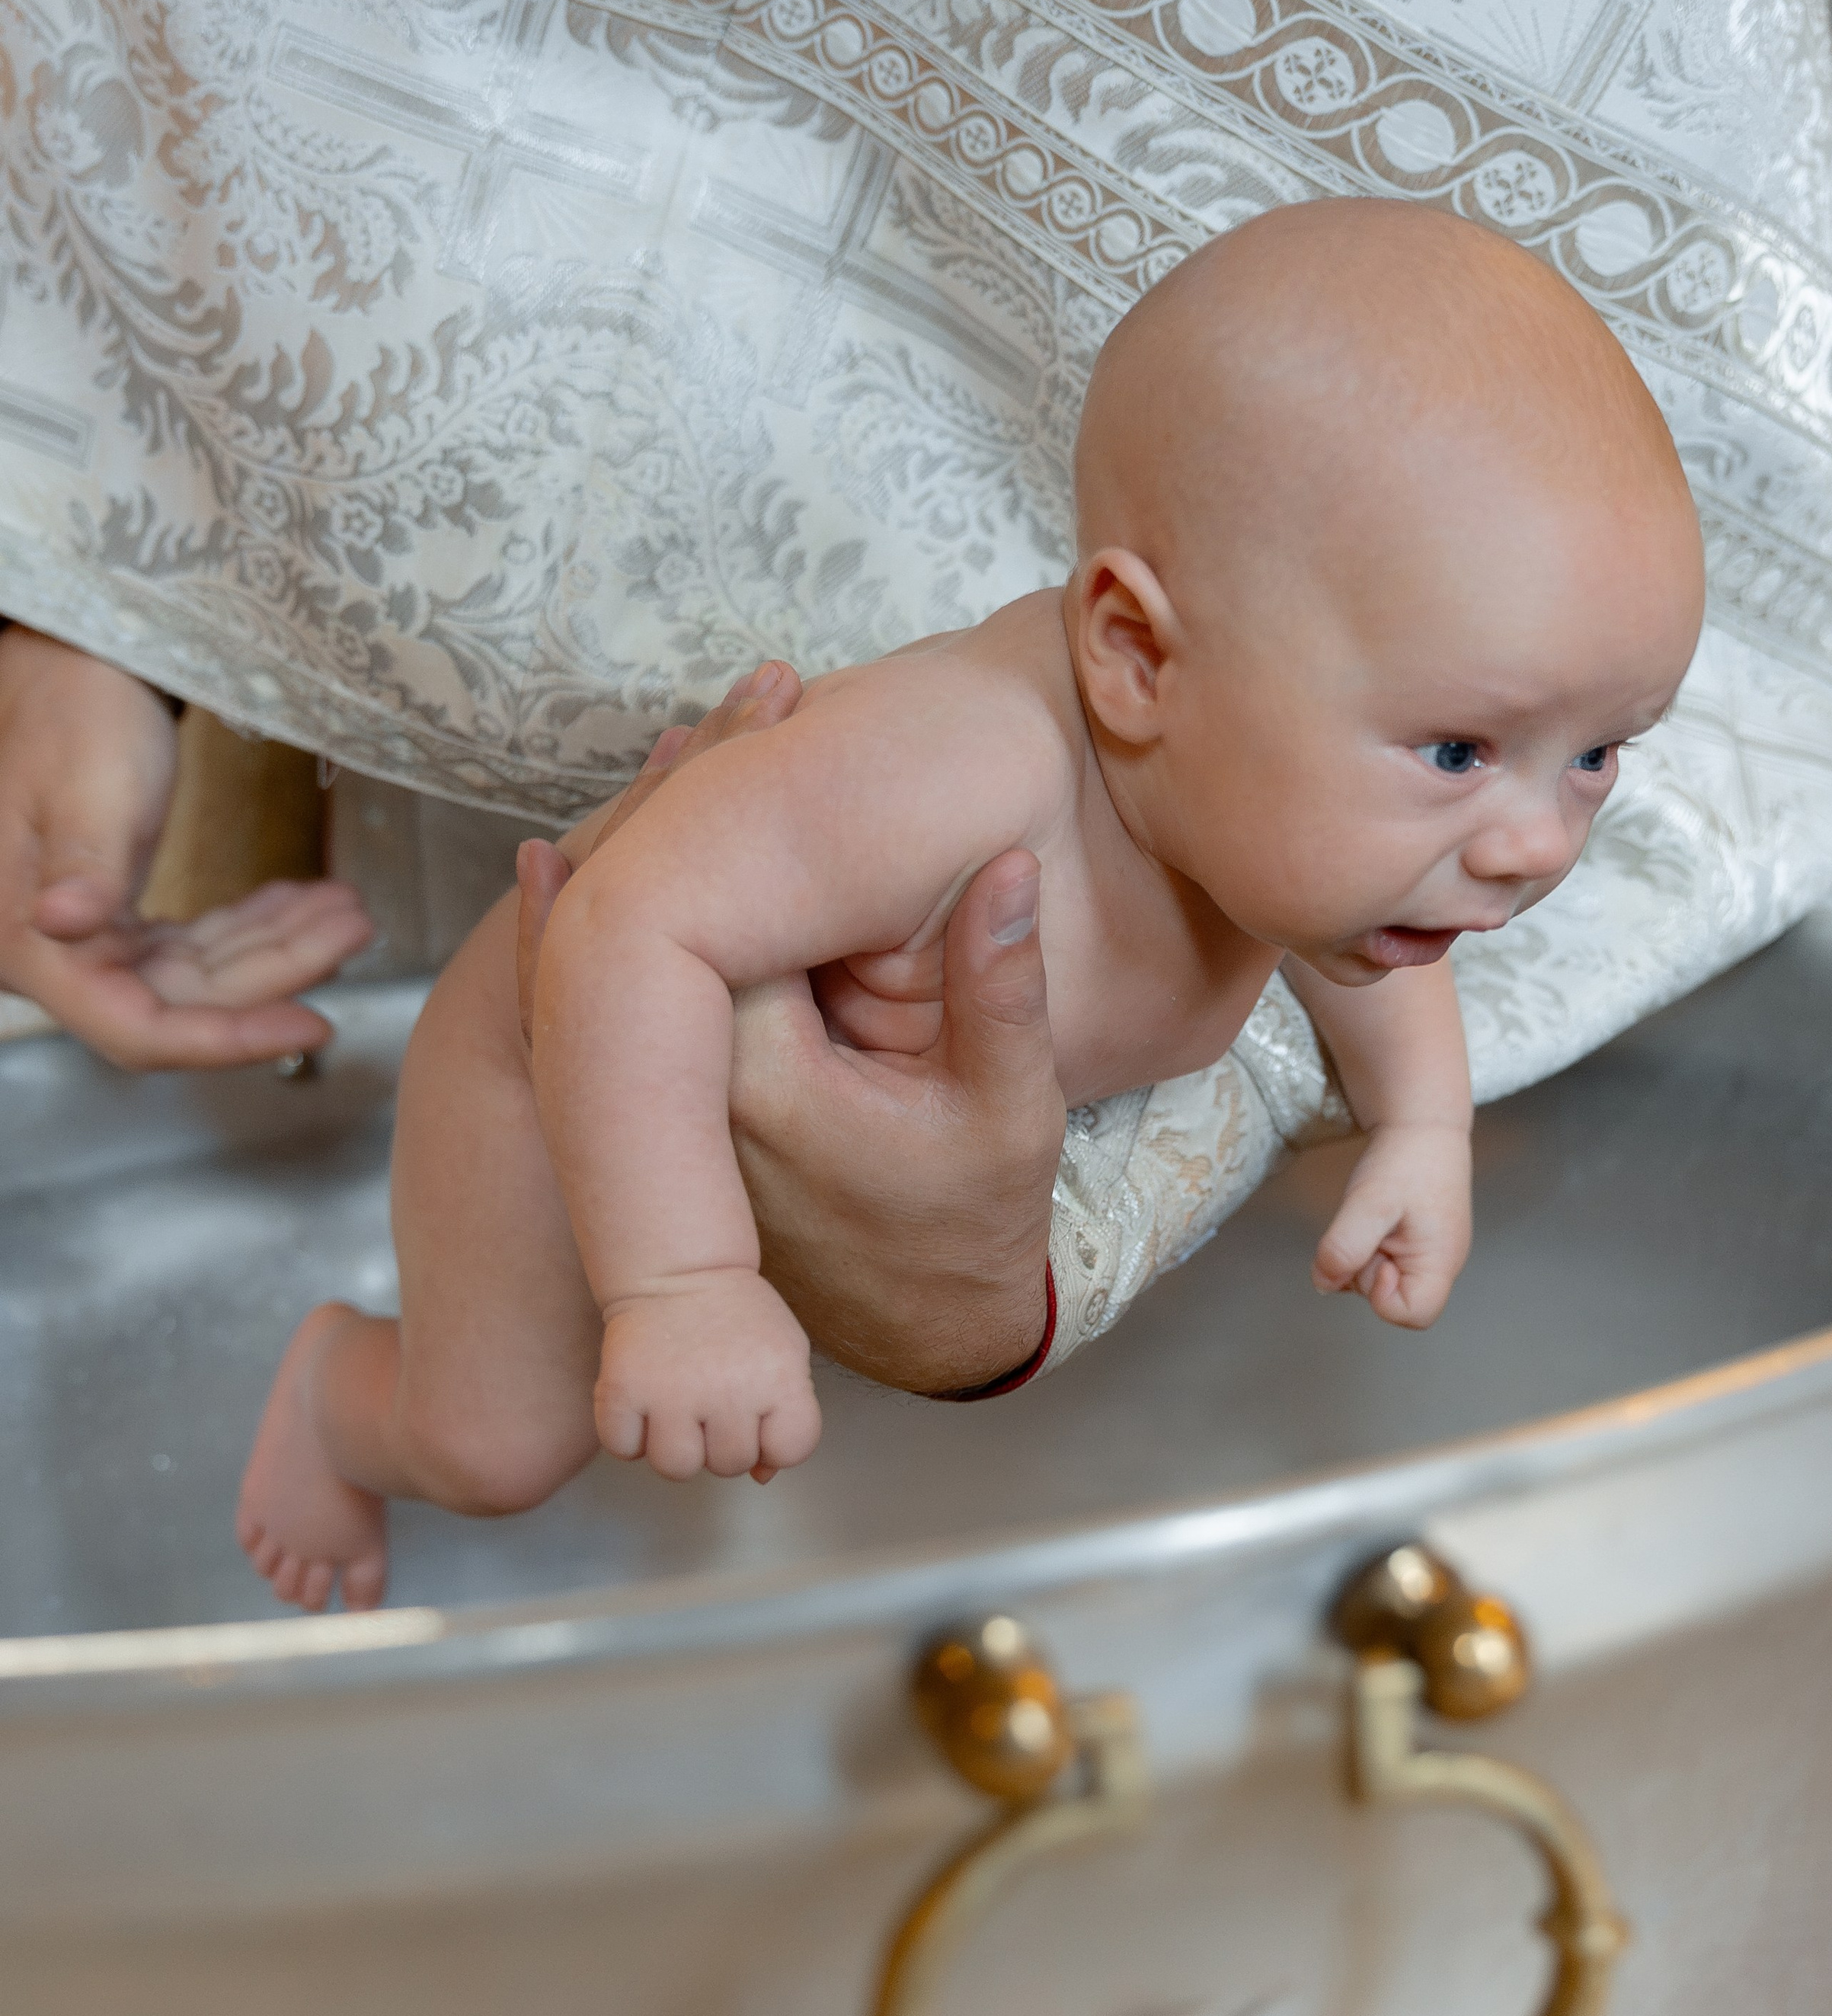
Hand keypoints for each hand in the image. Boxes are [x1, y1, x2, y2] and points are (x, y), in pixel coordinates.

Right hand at [0, 627, 372, 1068]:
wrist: (73, 664)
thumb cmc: (73, 712)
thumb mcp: (87, 787)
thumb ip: (83, 865)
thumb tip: (61, 924)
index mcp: (30, 942)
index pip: (136, 1029)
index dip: (226, 1040)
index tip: (312, 1027)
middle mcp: (55, 955)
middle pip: (184, 1002)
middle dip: (279, 968)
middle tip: (355, 924)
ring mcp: (89, 940)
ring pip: (201, 975)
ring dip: (278, 946)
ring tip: (345, 907)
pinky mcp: (120, 919)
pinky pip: (196, 946)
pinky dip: (253, 929)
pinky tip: (302, 902)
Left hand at [516, 665, 1064, 1397]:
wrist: (921, 1330)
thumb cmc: (971, 1226)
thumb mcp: (1011, 1117)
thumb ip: (1000, 994)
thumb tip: (1009, 862)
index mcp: (760, 1081)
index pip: (719, 909)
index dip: (744, 788)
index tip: (781, 698)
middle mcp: (687, 1087)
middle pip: (660, 911)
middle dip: (699, 789)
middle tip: (763, 685)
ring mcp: (668, 1100)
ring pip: (636, 946)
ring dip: (672, 834)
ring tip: (726, 722)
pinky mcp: (679, 1100)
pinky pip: (645, 989)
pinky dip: (655, 906)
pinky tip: (679, 825)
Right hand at [595, 1269, 820, 1479]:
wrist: (678, 1267)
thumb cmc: (736, 1317)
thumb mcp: (782, 1354)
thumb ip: (786, 1416)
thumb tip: (762, 1476)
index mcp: (779, 1377)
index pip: (791, 1449)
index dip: (774, 1440)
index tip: (759, 1411)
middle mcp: (728, 1389)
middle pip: (730, 1465)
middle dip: (721, 1440)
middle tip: (712, 1396)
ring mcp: (671, 1391)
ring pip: (676, 1468)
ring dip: (676, 1445)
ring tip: (677, 1404)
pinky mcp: (621, 1389)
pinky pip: (624, 1450)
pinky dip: (629, 1434)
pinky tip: (644, 1400)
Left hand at [1313, 1121, 1472, 1328]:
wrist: (1422, 1123)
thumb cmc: (1405, 1160)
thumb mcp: (1370, 1201)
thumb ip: (1346, 1246)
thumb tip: (1324, 1283)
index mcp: (1441, 1262)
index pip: (1413, 1315)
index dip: (1382, 1295)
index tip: (1375, 1254)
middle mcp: (1439, 1265)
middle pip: (1389, 1299)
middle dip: (1366, 1268)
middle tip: (1371, 1223)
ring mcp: (1426, 1255)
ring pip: (1378, 1281)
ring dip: (1362, 1254)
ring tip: (1373, 1215)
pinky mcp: (1412, 1244)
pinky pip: (1378, 1262)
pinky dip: (1364, 1245)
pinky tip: (1370, 1218)